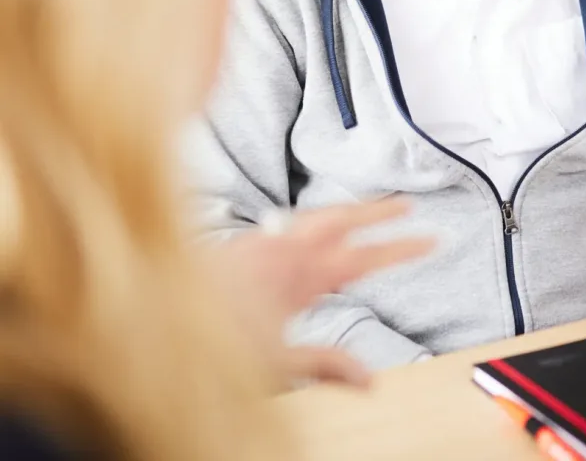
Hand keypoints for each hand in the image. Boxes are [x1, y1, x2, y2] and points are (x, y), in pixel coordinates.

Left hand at [210, 197, 434, 387]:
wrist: (153, 321)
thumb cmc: (213, 348)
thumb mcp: (278, 366)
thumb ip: (328, 367)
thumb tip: (371, 380)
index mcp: (302, 276)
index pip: (366, 256)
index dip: (402, 247)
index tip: (432, 238)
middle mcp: (285, 250)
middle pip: (343, 218)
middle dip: (378, 211)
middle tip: (408, 205)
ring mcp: (263, 243)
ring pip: (316, 216)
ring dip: (346, 212)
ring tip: (367, 211)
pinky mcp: (244, 246)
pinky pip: (290, 223)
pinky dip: (313, 221)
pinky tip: (311, 231)